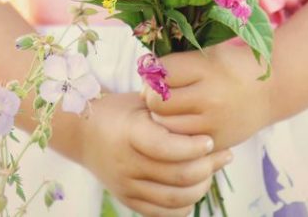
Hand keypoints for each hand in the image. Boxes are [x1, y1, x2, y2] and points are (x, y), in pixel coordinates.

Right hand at [79, 92, 232, 216]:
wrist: (83, 133)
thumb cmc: (119, 111)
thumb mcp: (141, 102)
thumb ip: (170, 111)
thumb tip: (206, 120)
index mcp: (129, 133)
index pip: (165, 147)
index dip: (193, 147)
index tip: (209, 139)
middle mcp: (126, 163)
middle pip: (177, 176)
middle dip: (208, 167)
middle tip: (223, 154)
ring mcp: (126, 186)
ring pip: (175, 199)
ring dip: (202, 187)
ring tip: (211, 170)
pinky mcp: (127, 200)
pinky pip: (164, 214)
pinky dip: (185, 205)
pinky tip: (195, 188)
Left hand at [143, 44, 277, 150]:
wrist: (271, 90)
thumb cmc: (230, 66)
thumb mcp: (206, 52)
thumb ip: (176, 62)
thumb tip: (144, 84)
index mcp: (206, 68)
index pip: (161, 73)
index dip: (154, 73)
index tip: (159, 75)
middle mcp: (210, 96)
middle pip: (157, 103)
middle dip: (153, 98)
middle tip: (161, 95)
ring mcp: (214, 123)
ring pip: (165, 127)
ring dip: (162, 118)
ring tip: (171, 110)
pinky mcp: (217, 143)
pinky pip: (182, 145)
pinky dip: (177, 136)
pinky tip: (184, 124)